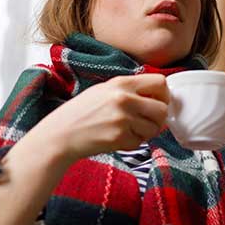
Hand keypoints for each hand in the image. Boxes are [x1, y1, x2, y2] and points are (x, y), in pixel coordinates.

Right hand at [23, 74, 169, 165]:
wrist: (60, 134)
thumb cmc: (81, 112)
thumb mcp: (104, 90)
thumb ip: (129, 89)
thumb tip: (158, 96)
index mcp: (121, 83)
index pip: (160, 82)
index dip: (164, 95)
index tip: (157, 103)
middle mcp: (124, 98)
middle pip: (162, 108)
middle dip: (158, 118)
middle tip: (146, 122)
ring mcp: (122, 118)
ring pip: (154, 127)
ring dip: (146, 132)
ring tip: (129, 130)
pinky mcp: (119, 137)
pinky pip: (140, 141)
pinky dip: (133, 142)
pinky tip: (118, 138)